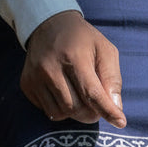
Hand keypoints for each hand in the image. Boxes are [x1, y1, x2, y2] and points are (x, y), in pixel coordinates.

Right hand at [20, 11, 125, 127]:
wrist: (48, 24)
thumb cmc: (83, 40)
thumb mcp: (105, 50)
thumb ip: (112, 78)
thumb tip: (116, 108)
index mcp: (73, 57)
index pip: (92, 93)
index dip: (107, 111)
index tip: (120, 122)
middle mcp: (50, 68)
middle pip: (76, 108)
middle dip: (91, 113)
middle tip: (97, 104)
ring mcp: (35, 77)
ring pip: (61, 113)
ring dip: (76, 112)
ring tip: (80, 95)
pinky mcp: (27, 85)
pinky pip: (48, 111)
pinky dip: (61, 109)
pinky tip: (64, 92)